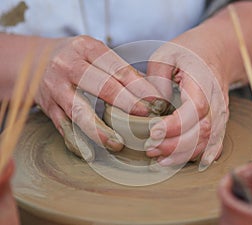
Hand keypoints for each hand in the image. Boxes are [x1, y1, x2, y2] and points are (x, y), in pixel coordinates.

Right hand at [34, 35, 165, 158]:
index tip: (156, 101)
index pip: (117, 69)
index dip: (139, 87)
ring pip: (80, 112)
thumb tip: (148, 90)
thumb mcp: (94, 51)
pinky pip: (64, 128)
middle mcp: (68, 66)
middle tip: (147, 117)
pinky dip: (78, 142)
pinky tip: (91, 153)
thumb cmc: (75, 58)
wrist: (35, 61)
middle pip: (103, 87)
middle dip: (128, 104)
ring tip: (118, 143)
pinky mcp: (48, 108)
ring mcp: (56, 88)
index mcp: (85, 48)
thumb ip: (118, 69)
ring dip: (101, 130)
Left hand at [145, 28, 228, 170]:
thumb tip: (155, 106)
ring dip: (184, 154)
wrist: (217, 51)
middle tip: (150, 149)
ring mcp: (220, 111)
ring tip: (160, 159)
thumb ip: (157, 78)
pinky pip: (216, 142)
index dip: (175, 125)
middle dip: (175, 145)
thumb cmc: (190, 51)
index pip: (195, 109)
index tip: (152, 132)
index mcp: (202, 80)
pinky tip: (190, 164)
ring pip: (208, 141)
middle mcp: (216, 99)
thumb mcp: (166, 54)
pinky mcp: (219, 119)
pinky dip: (203, 155)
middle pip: (203, 130)